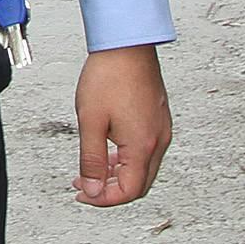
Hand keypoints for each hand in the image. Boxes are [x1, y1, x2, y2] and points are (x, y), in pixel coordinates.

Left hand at [73, 45, 170, 207]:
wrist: (126, 44)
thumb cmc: (109, 75)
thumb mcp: (91, 122)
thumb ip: (91, 160)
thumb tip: (92, 189)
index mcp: (143, 145)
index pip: (129, 191)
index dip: (103, 199)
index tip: (83, 194)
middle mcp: (158, 140)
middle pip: (139, 184)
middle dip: (110, 191)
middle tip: (85, 186)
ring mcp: (161, 129)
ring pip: (143, 168)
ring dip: (118, 175)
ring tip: (92, 170)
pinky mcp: (158, 119)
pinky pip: (145, 151)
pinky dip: (126, 159)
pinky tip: (108, 152)